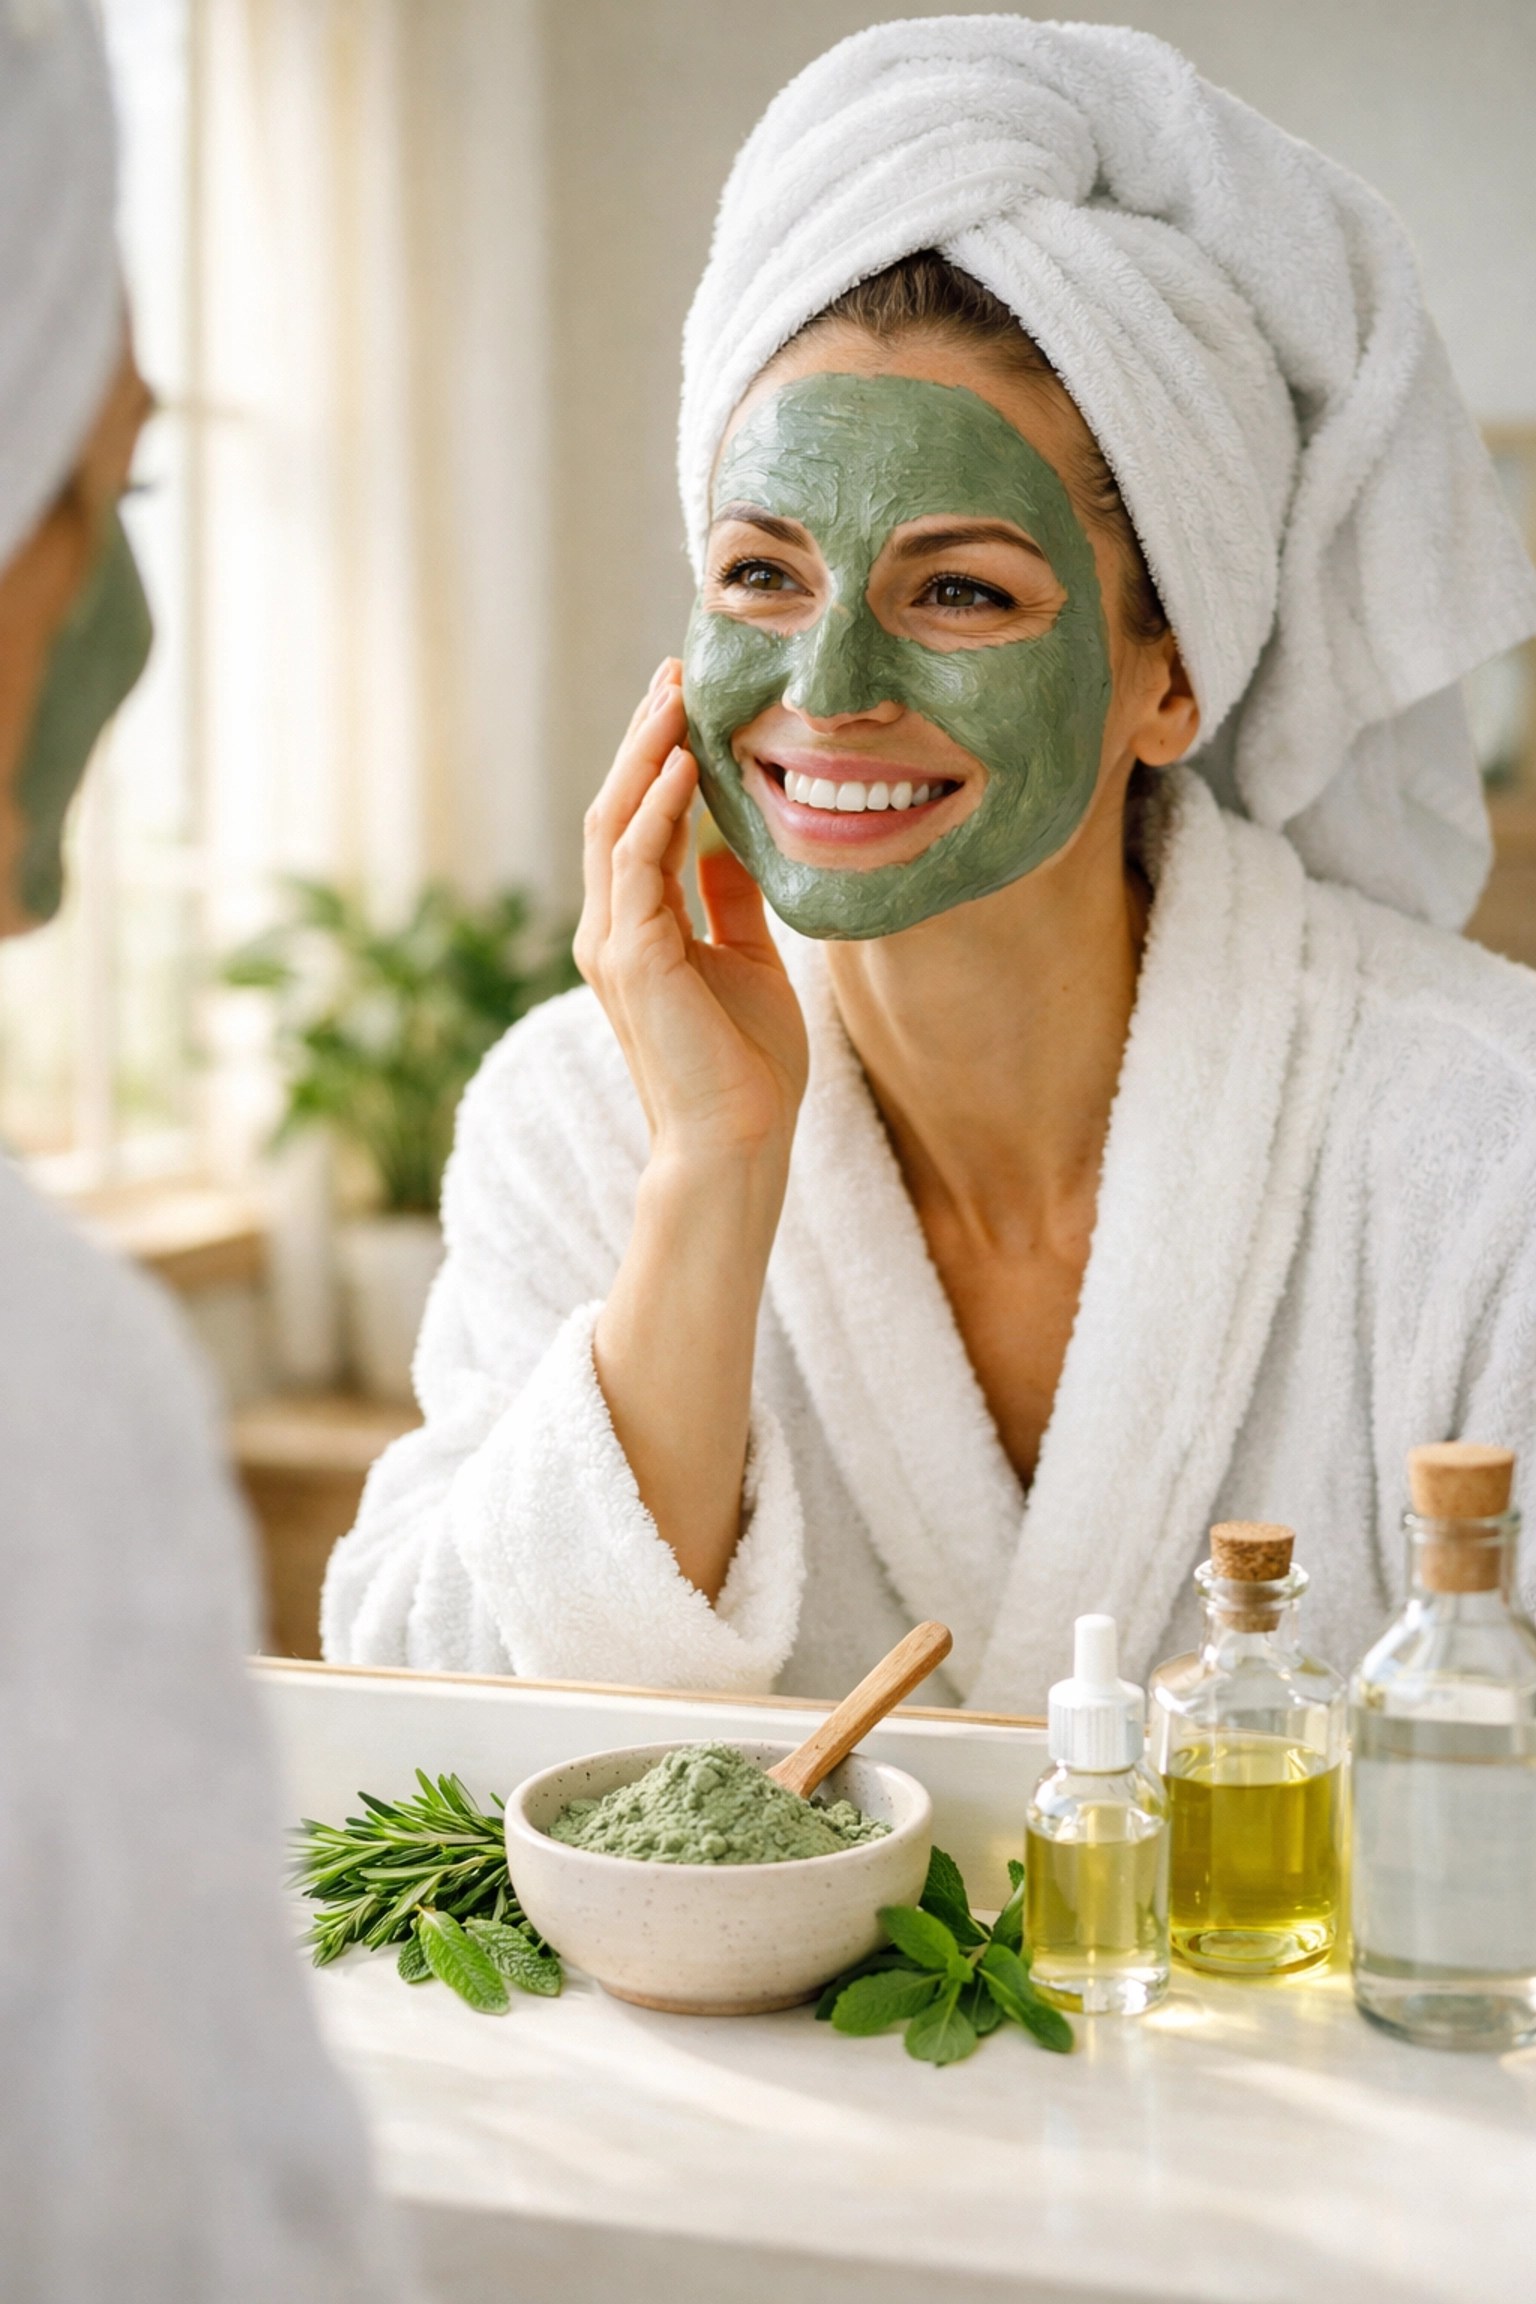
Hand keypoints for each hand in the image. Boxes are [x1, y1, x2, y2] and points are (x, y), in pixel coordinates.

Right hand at [576, 658, 808, 1170]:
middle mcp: (611, 929)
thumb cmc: (747, 1067)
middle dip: (643, 735)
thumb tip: (728, 846)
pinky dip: (656, 808)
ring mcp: (613, 943)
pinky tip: (681, 764)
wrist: (740, 1143)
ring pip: (614, 822)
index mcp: (636, 929)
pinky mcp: (631, 959)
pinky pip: (634, 863)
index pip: (638, 821)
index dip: (657, 757)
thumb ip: (728, 904)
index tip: (687, 698)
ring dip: (644, 753)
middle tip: (675, 670)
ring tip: (675, 693)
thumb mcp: (748, 961)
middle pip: (616, 808)